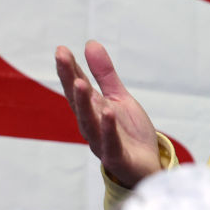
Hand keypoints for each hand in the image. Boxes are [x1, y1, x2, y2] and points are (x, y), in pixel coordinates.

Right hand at [55, 40, 161, 187]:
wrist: (148, 166)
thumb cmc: (129, 133)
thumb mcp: (119, 98)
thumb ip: (104, 75)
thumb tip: (89, 43)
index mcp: (92, 111)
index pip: (77, 87)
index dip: (69, 68)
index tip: (61, 49)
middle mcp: (92, 126)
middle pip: (78, 102)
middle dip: (70, 79)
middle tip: (62, 57)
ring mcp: (102, 143)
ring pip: (89, 122)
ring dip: (83, 103)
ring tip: (80, 82)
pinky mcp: (117, 158)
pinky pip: (111, 143)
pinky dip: (108, 129)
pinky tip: (108, 112)